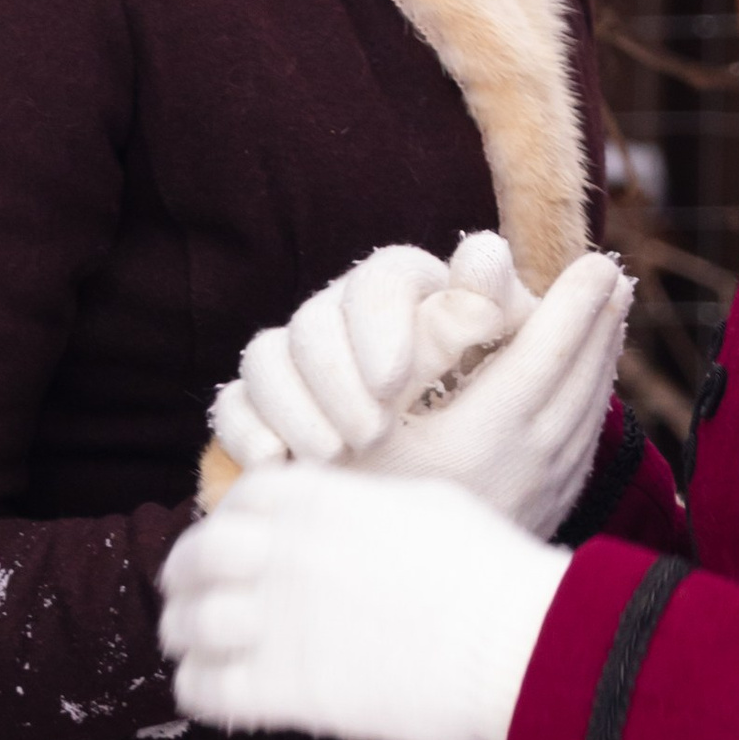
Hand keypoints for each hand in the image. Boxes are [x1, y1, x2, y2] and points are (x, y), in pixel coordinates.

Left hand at [159, 465, 567, 739]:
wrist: (517, 645)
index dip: (228, 525)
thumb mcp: (425, 505)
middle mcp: (284, 551)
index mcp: (318, 499)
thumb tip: (347, 520)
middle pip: (195, 556)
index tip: (234, 549)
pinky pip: (205, 691)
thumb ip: (364, 506)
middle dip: (186, 579)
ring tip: (199, 652)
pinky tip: (220, 696)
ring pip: (187, 624)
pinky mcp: (283, 690)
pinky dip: (201, 692)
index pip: (237, 500)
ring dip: (187, 637)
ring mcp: (277, 620)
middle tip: (193, 601)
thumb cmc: (491, 573)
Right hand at [211, 234, 533, 475]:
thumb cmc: (489, 406)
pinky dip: (248, 431)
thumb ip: (492, 304)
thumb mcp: (504, 360)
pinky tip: (276, 463)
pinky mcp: (266, 407)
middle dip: (336, 378)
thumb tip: (482, 253)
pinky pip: (233, 404)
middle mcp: (346, 316)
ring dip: (294, 406)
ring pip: (266, 355)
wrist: (455, 486)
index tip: (393, 383)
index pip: (381, 276)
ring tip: (334, 455)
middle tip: (373, 435)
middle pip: (314, 319)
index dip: (378, 321)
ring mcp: (300, 361)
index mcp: (410, 291)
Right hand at [358, 252, 633, 535]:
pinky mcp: (541, 517)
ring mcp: (539, 496)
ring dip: (603, 360)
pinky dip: (592, 404)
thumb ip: (425, 343)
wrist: (381, 598)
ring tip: (614, 314)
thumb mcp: (371, 411)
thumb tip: (480, 272)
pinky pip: (582, 447)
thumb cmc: (353, 490)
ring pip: (586, 415)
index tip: (596, 265)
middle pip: (579, 382)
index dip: (573, 307)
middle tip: (615, 276)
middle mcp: (523, 468)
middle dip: (599, 324)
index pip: (545, 357)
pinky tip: (592, 382)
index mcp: (483, 438)